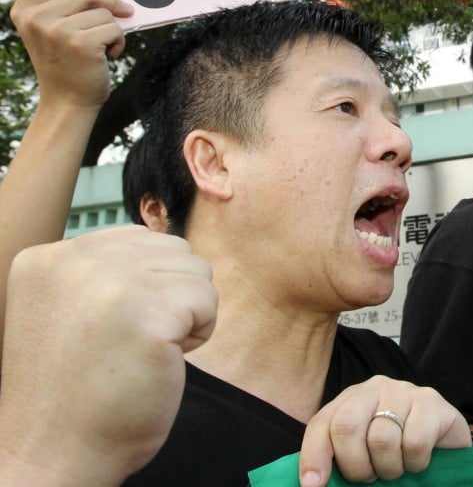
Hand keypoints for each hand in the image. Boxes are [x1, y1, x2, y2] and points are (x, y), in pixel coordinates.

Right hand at [0, 227, 216, 485]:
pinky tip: (164, 360)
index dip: (147, 285)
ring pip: (196, 270)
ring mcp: (111, 284)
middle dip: (171, 294)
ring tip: (147, 350)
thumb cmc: (74, 388)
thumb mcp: (69, 308)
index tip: (115, 327)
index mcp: (49, 258)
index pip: (136, 238)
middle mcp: (74, 261)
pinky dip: (199, 333)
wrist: (55, 451)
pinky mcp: (149, 314)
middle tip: (136, 342)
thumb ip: (104, 270)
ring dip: (187, 312)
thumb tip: (166, 245)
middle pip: (172, 249)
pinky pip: (207, 300)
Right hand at [9, 0, 132, 111]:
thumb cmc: (66, 65)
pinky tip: (110, 55)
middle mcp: (37, 19)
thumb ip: (61, 9)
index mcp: (24, 12)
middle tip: (124, 11)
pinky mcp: (82, 43)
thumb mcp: (50, 33)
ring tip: (104, 46)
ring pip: (103, 13)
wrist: (67, 102)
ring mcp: (58, 31)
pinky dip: (119, 42)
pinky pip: (114, 29)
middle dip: (108, 3)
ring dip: (112, 29)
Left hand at [299, 376, 470, 484]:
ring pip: (381, 439)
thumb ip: (339, 459)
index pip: (322, 424)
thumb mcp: (364, 454)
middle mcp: (375, 388)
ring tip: (398, 469)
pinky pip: (414, 442)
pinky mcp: (432, 402)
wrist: (446, 442)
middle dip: (356, 466)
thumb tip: (313, 484)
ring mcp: (405, 390)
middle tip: (370, 478)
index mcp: (351, 399)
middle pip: (347, 427)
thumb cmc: (398, 451)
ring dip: (389, 468)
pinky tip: (418, 461)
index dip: (314, 457)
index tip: (314, 485)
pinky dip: (415, 463)